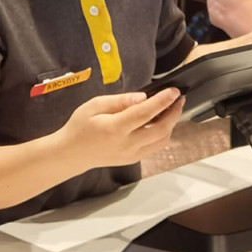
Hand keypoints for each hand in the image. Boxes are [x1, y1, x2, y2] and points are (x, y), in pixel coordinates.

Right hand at [59, 87, 182, 170]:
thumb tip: (143, 97)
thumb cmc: (80, 126)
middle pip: (160, 130)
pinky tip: (161, 122)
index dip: (162, 101)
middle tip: (179, 98)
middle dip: (174, 113)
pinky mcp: (134, 160)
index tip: (174, 91)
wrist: (72, 154)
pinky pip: (155, 147)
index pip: (145, 113)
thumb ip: (120, 101)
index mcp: (115, 129)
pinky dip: (163, 134)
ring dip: (171, 125)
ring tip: (172, 109)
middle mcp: (127, 144)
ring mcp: (132, 155)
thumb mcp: (94, 105)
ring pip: (162, 141)